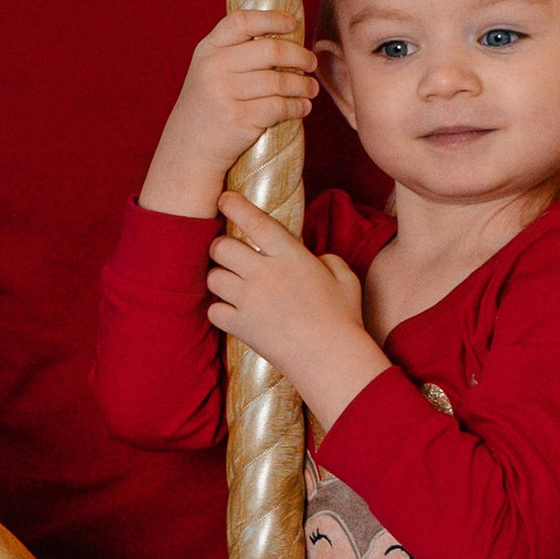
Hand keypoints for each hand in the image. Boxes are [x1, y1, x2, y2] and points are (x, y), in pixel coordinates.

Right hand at [138, 11, 318, 217]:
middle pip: (270, 50)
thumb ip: (235, 52)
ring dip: (303, 85)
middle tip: (311, 63)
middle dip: (299, 56)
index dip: (272, 19)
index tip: (292, 24)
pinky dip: (296, 107)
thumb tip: (286, 39)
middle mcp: (214, 67)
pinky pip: (279, 106)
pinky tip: (302, 108)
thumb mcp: (209, 71)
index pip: (243, 21)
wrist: (188, 150)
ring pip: (279, 80)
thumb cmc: (207, 107)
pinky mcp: (239, 118)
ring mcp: (225, 93)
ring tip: (311, 89)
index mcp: (208, 50)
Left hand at [205, 192, 386, 420]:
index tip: (224, 199)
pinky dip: (220, 311)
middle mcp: (265, 273)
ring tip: (231, 285)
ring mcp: (250, 300)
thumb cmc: (343, 318)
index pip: (255, 221)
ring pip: (213, 278)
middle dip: (221, 248)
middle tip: (228, 255)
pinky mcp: (241, 326)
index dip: (235, 206)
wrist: (332, 359)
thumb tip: (316, 259)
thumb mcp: (345, 278)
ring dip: (219, 279)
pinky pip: (214, 311)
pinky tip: (233, 312)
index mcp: (291, 255)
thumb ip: (329, 260)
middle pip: (221, 248)